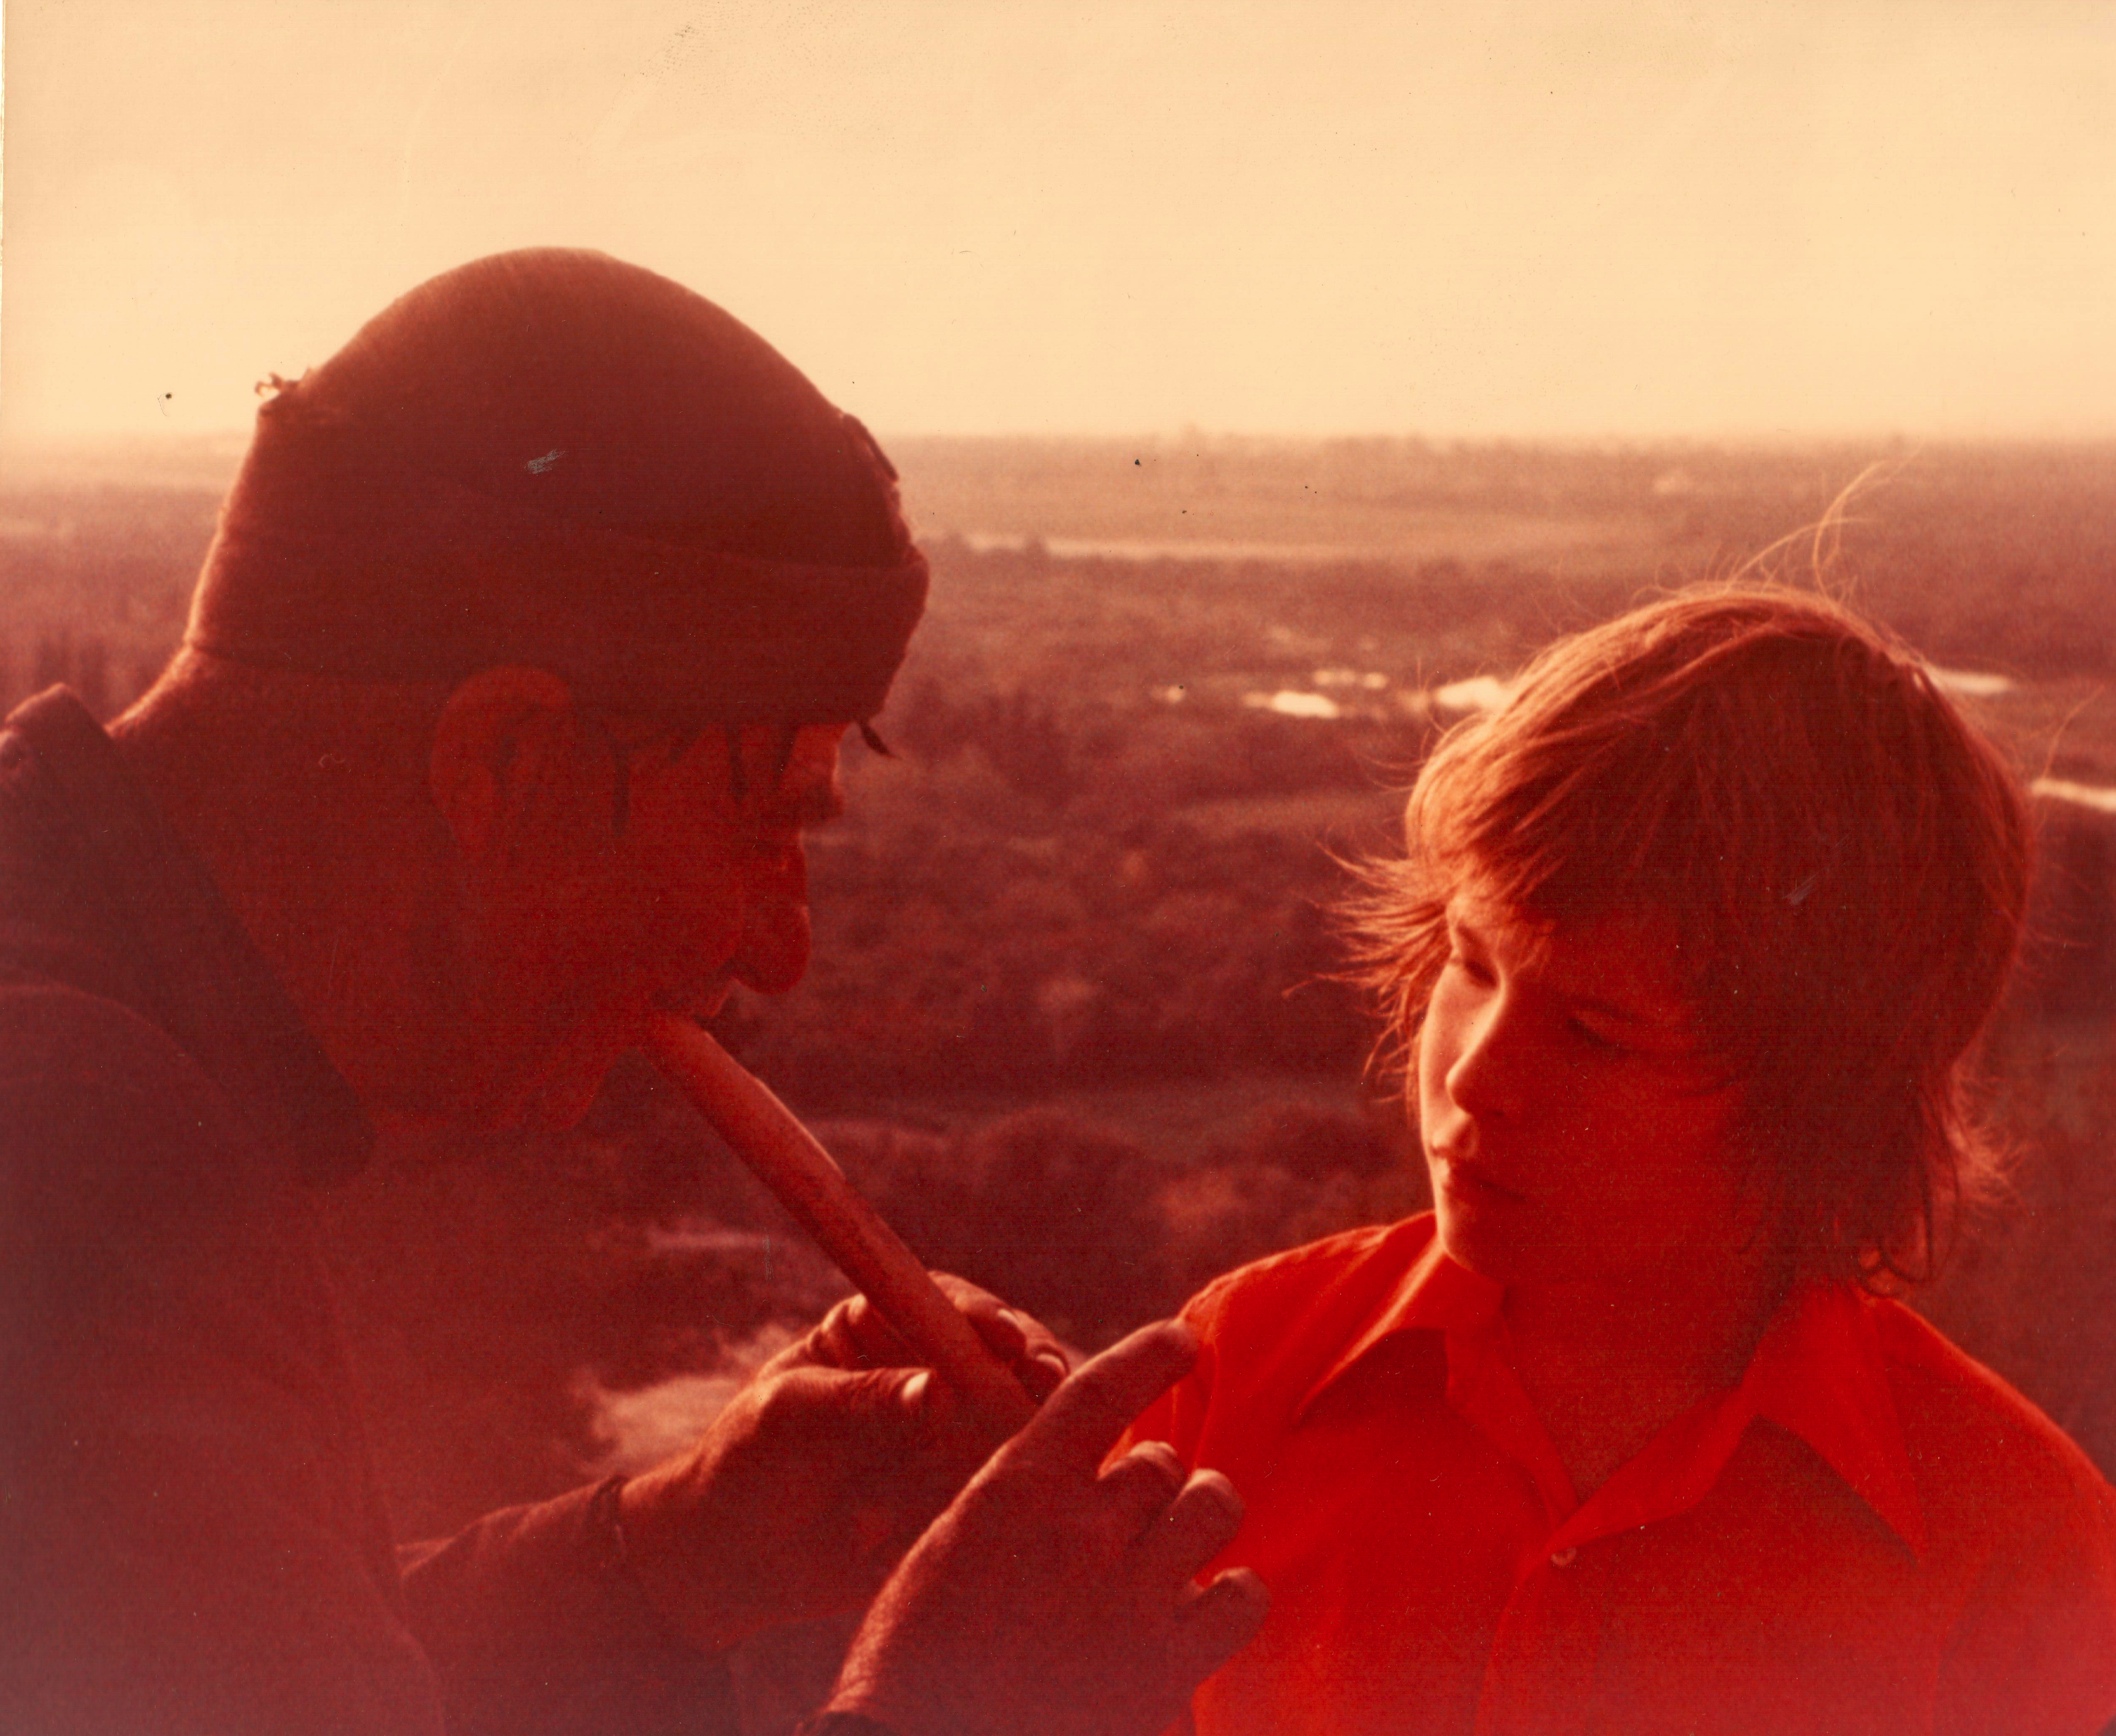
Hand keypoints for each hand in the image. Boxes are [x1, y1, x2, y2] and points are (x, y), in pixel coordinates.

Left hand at [618, 1275, 1066, 1650]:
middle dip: (1026, 1376)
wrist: (727, 1560)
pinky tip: (877, 1534)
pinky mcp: (953, 1498)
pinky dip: (947, 1510)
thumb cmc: (746, 1460)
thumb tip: (943, 1391)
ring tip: (882, 1500)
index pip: (950, 1306)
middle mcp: (929, 1376)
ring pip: (1003, 1431)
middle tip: (1040, 1391)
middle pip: (1003, 1362)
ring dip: (970, 1459)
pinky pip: (983, 1495)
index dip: (988, 1319)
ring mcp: (948, 1438)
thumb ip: (866, 1398)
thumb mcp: (793, 1414)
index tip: (1010, 1341)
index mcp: (884, 1328)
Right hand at [821, 1320, 1269, 1735]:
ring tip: (1180, 1547)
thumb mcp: (954, 1549)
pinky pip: (1243, 1596)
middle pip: (1162, 1462)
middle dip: (1154, 1483)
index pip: (1102, 1389)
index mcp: (1019, 1488)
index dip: (1150, 1354)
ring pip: (1214, 1505)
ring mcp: (1131, 1596)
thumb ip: (1022, 1502)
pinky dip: (1234, 1594)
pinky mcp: (1167, 1668)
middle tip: (1132, 1520)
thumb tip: (1080, 1479)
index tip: (1182, 1341)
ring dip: (1201, 1517)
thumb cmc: (921, 1655)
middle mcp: (1083, 1529)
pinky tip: (1209, 1607)